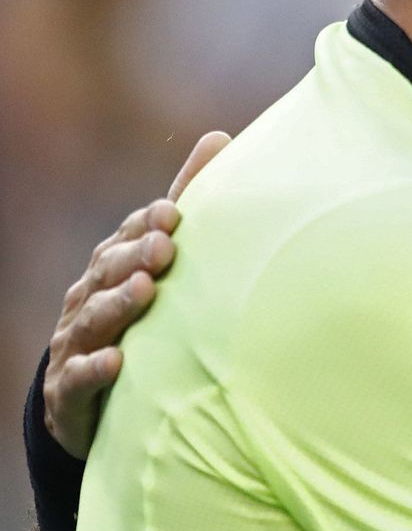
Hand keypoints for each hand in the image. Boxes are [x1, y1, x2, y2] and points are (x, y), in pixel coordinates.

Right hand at [42, 131, 229, 457]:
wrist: (88, 394)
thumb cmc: (140, 312)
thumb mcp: (161, 259)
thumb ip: (187, 202)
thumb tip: (220, 136)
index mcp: (115, 264)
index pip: (129, 236)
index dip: (148, 224)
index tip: (174, 214)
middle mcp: (91, 296)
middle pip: (109, 271)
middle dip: (134, 256)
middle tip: (166, 248)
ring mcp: (78, 342)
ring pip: (94, 319)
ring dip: (118, 304)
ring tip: (145, 291)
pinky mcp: (72, 390)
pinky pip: (80, 378)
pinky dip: (96, 369)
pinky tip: (117, 362)